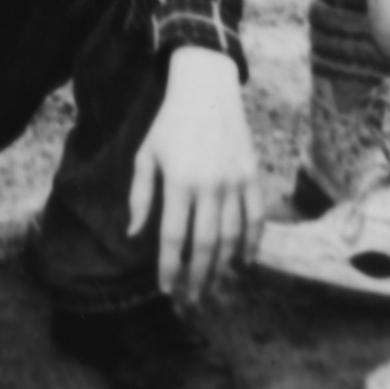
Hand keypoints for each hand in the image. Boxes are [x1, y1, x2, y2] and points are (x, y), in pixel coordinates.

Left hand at [129, 48, 259, 305]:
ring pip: (232, 237)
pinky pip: (256, 218)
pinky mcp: (252, 175)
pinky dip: (252, 243)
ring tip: (213, 286)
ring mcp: (234, 181)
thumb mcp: (146, 155)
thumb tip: (133, 235)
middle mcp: (209, 185)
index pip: (172, 237)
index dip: (169, 267)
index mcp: (178, 181)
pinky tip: (244, 262)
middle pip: (204, 245)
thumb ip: (140, 196)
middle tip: (192, 299)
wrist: (207, 88)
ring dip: (223, 267)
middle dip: (197, 278)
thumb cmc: (170, 123)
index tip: (166, 289)